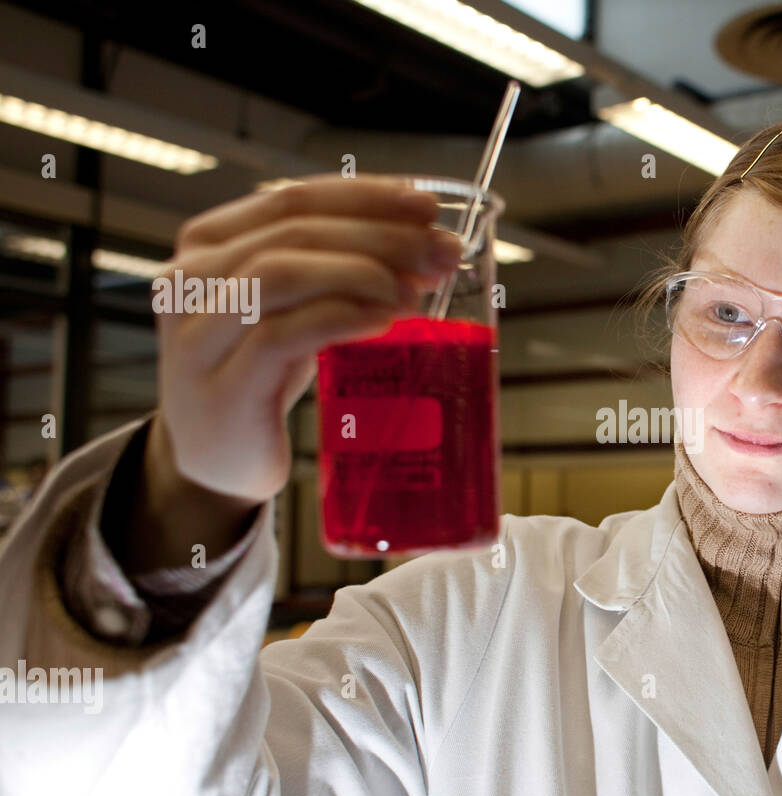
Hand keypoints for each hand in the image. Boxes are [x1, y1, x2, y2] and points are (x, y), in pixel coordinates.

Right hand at [154, 174, 461, 503]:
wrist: (218, 462)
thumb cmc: (261, 377)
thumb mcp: (292, 309)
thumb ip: (335, 270)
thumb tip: (425, 242)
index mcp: (208, 244)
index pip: (292, 199)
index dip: (365, 196)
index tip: (427, 207)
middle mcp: (190, 279)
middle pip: (294, 232)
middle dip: (380, 236)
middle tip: (442, 253)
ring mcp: (198, 335)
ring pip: (282, 273)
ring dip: (361, 272)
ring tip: (417, 289)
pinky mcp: (222, 388)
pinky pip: (281, 336)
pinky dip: (340, 318)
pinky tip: (384, 320)